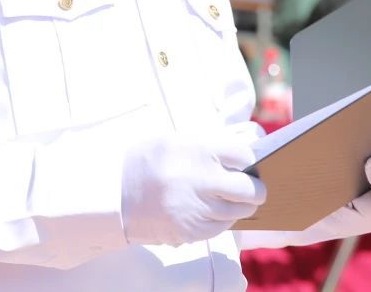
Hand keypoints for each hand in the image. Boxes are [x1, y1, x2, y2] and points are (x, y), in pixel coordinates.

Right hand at [120, 129, 267, 245]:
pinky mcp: (190, 230)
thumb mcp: (177, 140)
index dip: (250, 159)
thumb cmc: (149, 161)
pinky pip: (222, 226)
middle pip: (250, 189)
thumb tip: (247, 151)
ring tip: (232, 198)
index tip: (248, 162)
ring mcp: (195, 208)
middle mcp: (200, 181)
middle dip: (257, 188)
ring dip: (241, 205)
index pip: (245, 155)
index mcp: (197, 151)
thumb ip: (211, 145)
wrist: (114, 193)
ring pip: (239, 211)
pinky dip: (223, 219)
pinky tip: (212, 210)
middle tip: (256, 187)